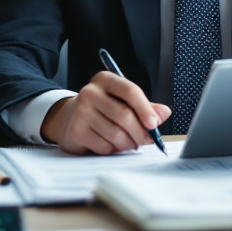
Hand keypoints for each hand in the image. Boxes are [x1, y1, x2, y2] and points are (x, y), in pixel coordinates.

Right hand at [40, 72, 170, 154]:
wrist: (67, 118)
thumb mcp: (121, 101)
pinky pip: (104, 146)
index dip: (145, 109)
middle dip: (140, 132)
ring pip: (116, 134)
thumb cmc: (101, 109)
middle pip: (125, 116)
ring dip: (128, 144)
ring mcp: (81, 112)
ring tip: (128, 142)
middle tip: (147, 140)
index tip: (154, 124)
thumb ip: (145, 106)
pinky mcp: (76, 131)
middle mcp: (91, 92)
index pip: (130, 91)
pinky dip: (113, 150)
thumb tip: (164, 113)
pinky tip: (110, 144)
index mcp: (105, 80)